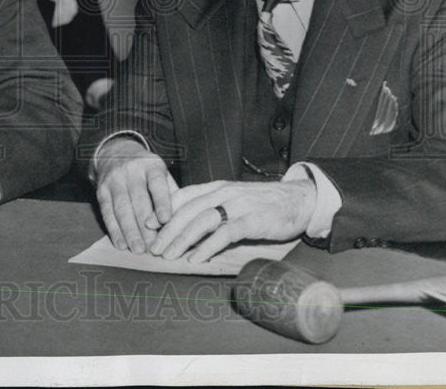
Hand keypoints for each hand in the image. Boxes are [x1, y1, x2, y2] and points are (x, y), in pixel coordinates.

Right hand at [93, 137, 175, 253]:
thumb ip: (171, 194)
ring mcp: (114, 179)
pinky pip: (107, 212)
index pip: (157, 184)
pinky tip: (121, 244)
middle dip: (145, 226)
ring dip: (130, 231)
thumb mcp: (161, 173)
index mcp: (151, 165)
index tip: (166, 220)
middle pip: (138, 200)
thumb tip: (183, 223)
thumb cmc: (147, 170)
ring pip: (122, 208)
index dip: (162, 202)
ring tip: (138, 249)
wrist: (117, 151)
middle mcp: (131, 170)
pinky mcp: (101, 189)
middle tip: (153, 247)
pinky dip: (114, 230)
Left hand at [148, 179, 315, 262]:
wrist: (299, 199)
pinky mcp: (252, 220)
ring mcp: (238, 205)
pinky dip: (207, 246)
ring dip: (181, 239)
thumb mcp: (234, 198)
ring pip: (202, 220)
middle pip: (188, 209)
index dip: (163, 209)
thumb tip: (187, 223)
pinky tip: (195, 258)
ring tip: (168, 255)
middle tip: (152, 247)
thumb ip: (213, 206)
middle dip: (167, 229)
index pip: (184, 195)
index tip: (147, 224)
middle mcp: (224, 193)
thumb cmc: (263, 202)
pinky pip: (224, 233)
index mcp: (217, 187)